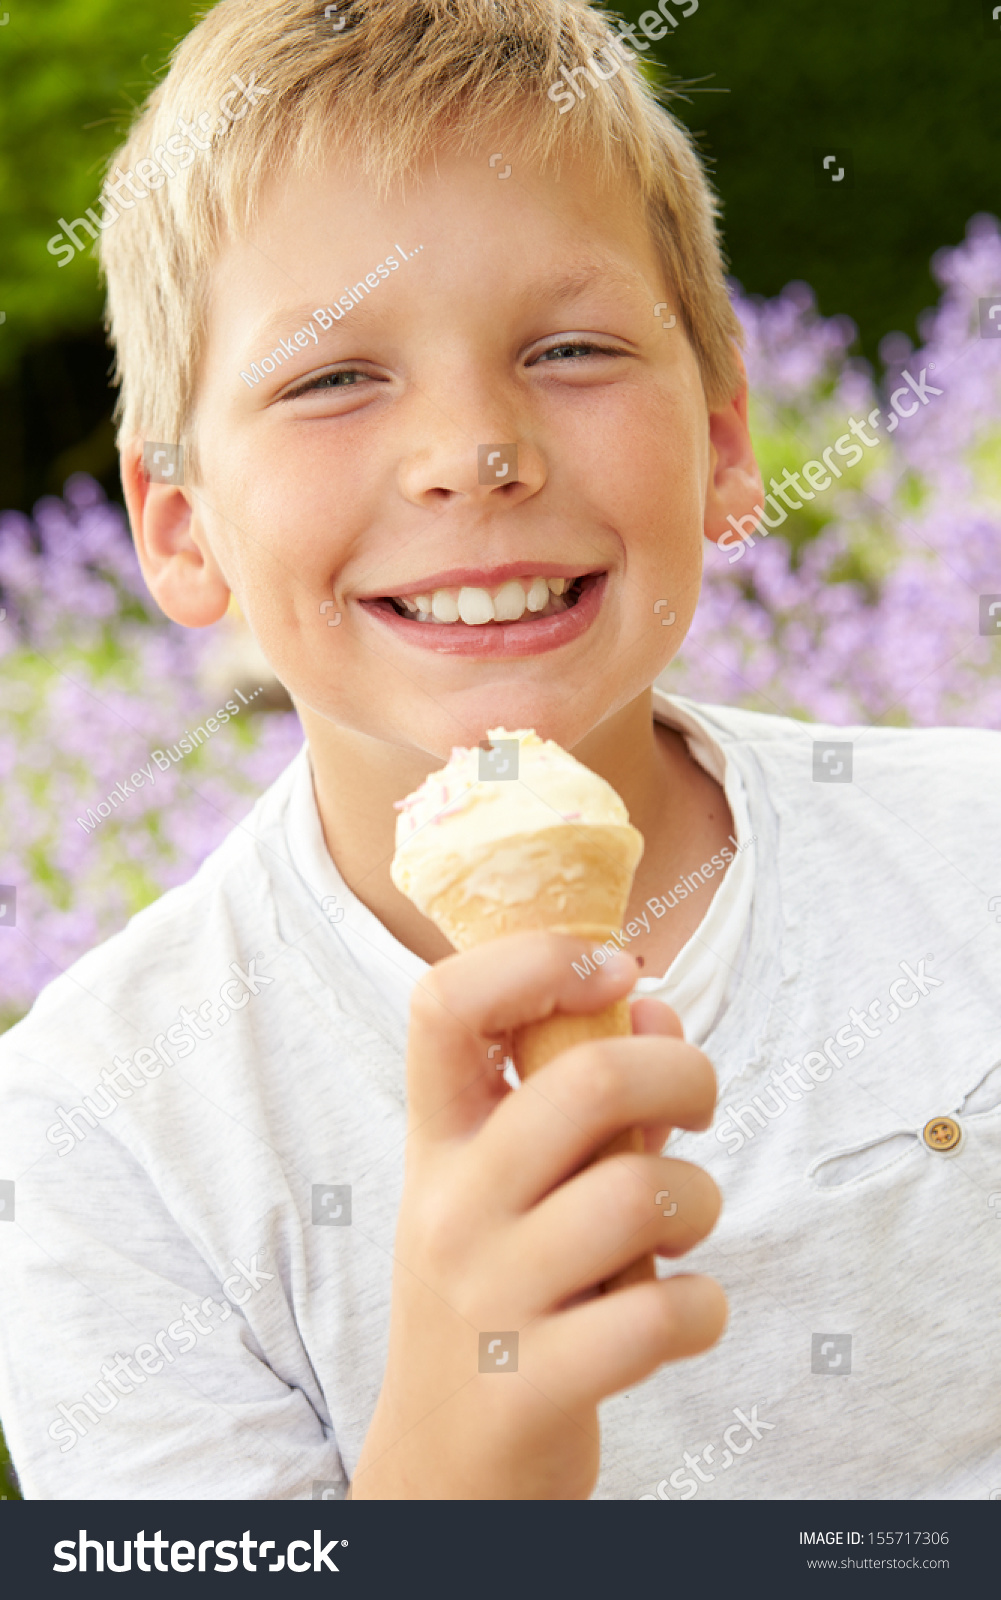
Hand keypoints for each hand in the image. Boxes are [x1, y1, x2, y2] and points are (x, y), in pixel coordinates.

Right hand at [350, 933, 725, 1498]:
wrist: (442, 1470)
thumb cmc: (498, 1299)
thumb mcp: (512, 1193)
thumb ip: (583, 1103)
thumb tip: (659, 1012)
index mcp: (437, 1142)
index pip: (446, 1005)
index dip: (537, 959)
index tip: (610, 969)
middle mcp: (451, 1207)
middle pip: (586, 1083)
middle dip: (683, 1074)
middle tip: (695, 1106)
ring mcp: (486, 1297)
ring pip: (641, 1196)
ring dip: (700, 1201)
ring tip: (684, 1225)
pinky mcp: (532, 1386)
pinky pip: (661, 1316)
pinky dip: (705, 1308)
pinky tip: (686, 1312)